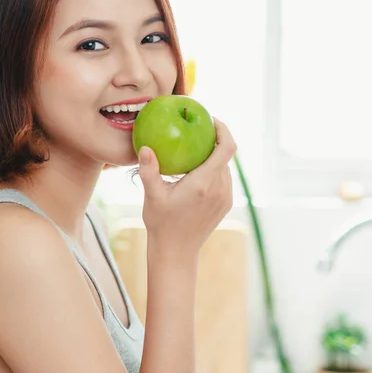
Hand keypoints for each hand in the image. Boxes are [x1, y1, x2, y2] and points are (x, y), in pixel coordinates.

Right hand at [137, 118, 236, 262]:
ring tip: (195, 150)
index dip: (224, 130)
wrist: (176, 252)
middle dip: (214, 140)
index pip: (226, 149)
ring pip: (225, 167)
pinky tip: (196, 171)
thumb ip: (149, 171)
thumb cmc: (161, 224)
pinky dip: (214, 170)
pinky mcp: (225, 205)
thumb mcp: (152, 196)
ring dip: (214, 156)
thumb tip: (145, 147)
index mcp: (204, 183)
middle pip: (225, 155)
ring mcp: (225, 198)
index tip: (211, 120)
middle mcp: (220, 189)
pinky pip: (224, 179)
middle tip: (196, 131)